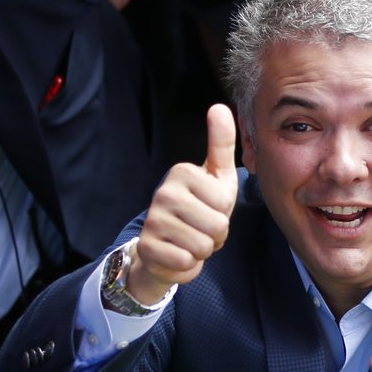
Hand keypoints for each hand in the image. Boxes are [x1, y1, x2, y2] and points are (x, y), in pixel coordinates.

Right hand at [127, 104, 238, 302]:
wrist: (168, 246)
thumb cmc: (200, 207)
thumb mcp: (217, 176)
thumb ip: (221, 143)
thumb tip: (220, 106)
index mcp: (182, 172)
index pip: (224, 203)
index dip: (224, 213)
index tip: (210, 208)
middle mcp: (163, 192)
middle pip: (216, 226)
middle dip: (216, 235)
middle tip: (201, 227)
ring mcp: (153, 220)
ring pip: (202, 245)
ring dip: (203, 249)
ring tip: (190, 239)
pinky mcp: (147, 247)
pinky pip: (185, 262)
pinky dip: (188, 264)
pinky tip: (177, 253)